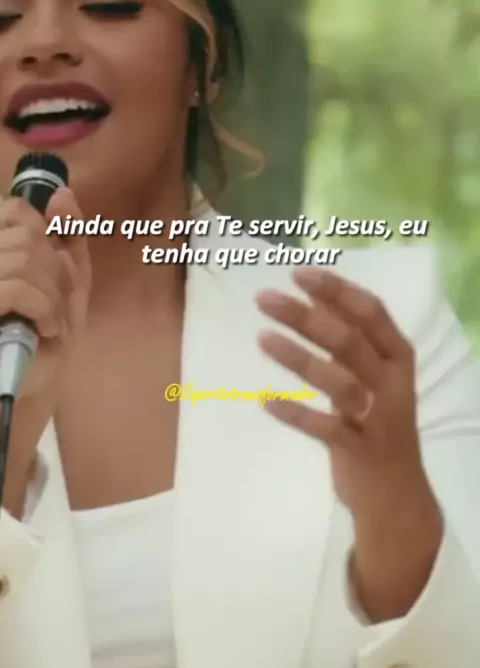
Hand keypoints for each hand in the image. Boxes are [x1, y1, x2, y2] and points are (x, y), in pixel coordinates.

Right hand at [0, 188, 90, 514]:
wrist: (26, 392)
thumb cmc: (44, 339)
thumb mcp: (66, 286)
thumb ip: (67, 239)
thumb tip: (63, 193)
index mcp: (0, 251)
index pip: (15, 211)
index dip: (42, 235)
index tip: (53, 269)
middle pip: (26, 234)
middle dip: (54, 272)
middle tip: (53, 307)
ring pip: (23, 257)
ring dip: (51, 294)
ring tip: (49, 324)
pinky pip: (16, 287)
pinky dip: (42, 309)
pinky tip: (44, 331)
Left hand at [256, 266, 442, 619]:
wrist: (398, 496)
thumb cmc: (377, 424)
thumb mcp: (371, 378)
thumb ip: (348, 341)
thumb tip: (314, 299)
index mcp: (398, 357)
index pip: (371, 312)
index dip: (336, 290)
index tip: (298, 273)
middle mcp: (393, 383)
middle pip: (349, 341)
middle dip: (305, 316)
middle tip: (263, 297)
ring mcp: (378, 419)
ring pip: (339, 382)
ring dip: (298, 358)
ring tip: (261, 338)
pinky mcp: (359, 451)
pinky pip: (326, 429)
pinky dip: (296, 414)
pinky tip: (265, 400)